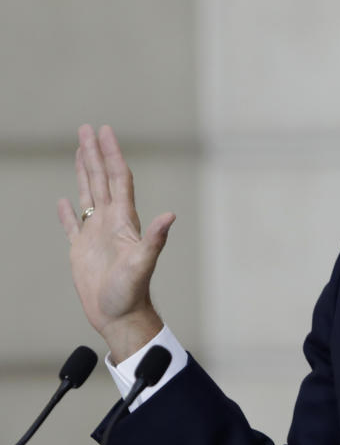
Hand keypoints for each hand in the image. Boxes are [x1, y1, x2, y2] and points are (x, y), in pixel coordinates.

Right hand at [57, 125, 173, 361]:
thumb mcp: (143, 264)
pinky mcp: (81, 251)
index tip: (104, 131)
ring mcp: (95, 235)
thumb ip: (155, 239)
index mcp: (123, 220)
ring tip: (78, 150)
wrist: (120, 315)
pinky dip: (67, 212)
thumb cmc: (132, 293)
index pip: (117, 178)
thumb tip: (171, 215)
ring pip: (88, 194)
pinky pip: (72, 225)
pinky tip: (63, 201)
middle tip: (87, 128)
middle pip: (100, 179)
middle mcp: (110, 222)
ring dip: (82, 172)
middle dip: (94, 153)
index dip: (111, 154)